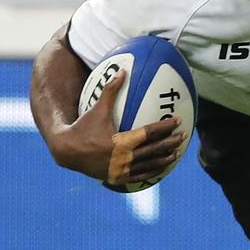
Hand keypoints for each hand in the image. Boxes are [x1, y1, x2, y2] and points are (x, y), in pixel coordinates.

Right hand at [51, 70, 185, 184]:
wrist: (66, 151)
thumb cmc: (83, 127)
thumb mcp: (96, 110)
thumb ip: (110, 91)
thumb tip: (122, 71)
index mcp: (120, 142)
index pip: (149, 133)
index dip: (165, 127)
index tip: (177, 121)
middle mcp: (123, 158)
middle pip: (153, 150)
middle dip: (170, 143)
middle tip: (183, 136)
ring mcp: (121, 170)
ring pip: (149, 165)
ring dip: (164, 159)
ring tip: (176, 153)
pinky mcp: (117, 178)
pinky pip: (139, 176)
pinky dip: (152, 172)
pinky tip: (161, 167)